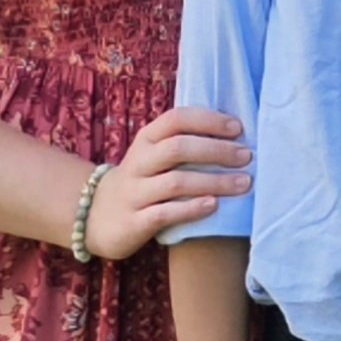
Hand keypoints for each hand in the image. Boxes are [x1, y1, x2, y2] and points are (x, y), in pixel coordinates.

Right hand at [82, 107, 251, 258]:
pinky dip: (191, 208)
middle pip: (178, 148)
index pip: (176, 119)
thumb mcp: (155, 155)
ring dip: (214, 181)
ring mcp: (134, 192)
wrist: (94, 216)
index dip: (208, 120)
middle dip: (217, 150)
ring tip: (243, 183)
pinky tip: (214, 205)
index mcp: (146, 140)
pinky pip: (164, 213)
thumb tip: (237, 132)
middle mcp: (138, 163)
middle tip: (247, 156)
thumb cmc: (142, 181)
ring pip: (175, 182)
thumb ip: (185, 143)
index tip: (238, 128)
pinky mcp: (133, 221)